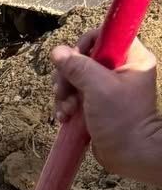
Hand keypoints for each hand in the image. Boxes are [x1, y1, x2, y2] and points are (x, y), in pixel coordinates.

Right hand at [52, 34, 161, 184]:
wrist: (130, 154)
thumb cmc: (122, 120)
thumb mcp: (98, 88)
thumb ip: (78, 67)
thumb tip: (57, 51)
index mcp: (132, 58)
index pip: (105, 35)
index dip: (85, 45)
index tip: (74, 61)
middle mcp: (121, 69)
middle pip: (84, 57)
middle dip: (68, 75)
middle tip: (64, 91)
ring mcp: (108, 86)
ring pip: (76, 77)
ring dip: (64, 92)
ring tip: (67, 110)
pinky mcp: (98, 102)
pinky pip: (75, 94)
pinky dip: (67, 104)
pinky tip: (65, 117)